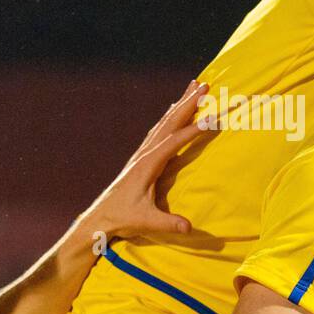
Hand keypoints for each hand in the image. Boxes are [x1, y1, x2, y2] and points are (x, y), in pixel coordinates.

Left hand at [82, 80, 213, 239]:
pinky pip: (159, 130)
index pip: (175, 141)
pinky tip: (174, 110)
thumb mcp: (145, 222)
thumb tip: (189, 227)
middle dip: (188, 103)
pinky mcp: (142, 157)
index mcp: (148, 164)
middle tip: (205, 86)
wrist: (99, 217)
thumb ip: (168, 223)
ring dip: (180, 104)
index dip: (194, 130)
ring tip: (193, 87)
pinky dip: (170, 116)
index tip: (213, 117)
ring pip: (164, 122)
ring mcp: (142, 153)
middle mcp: (145, 154)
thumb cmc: (122, 218)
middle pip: (170, 123)